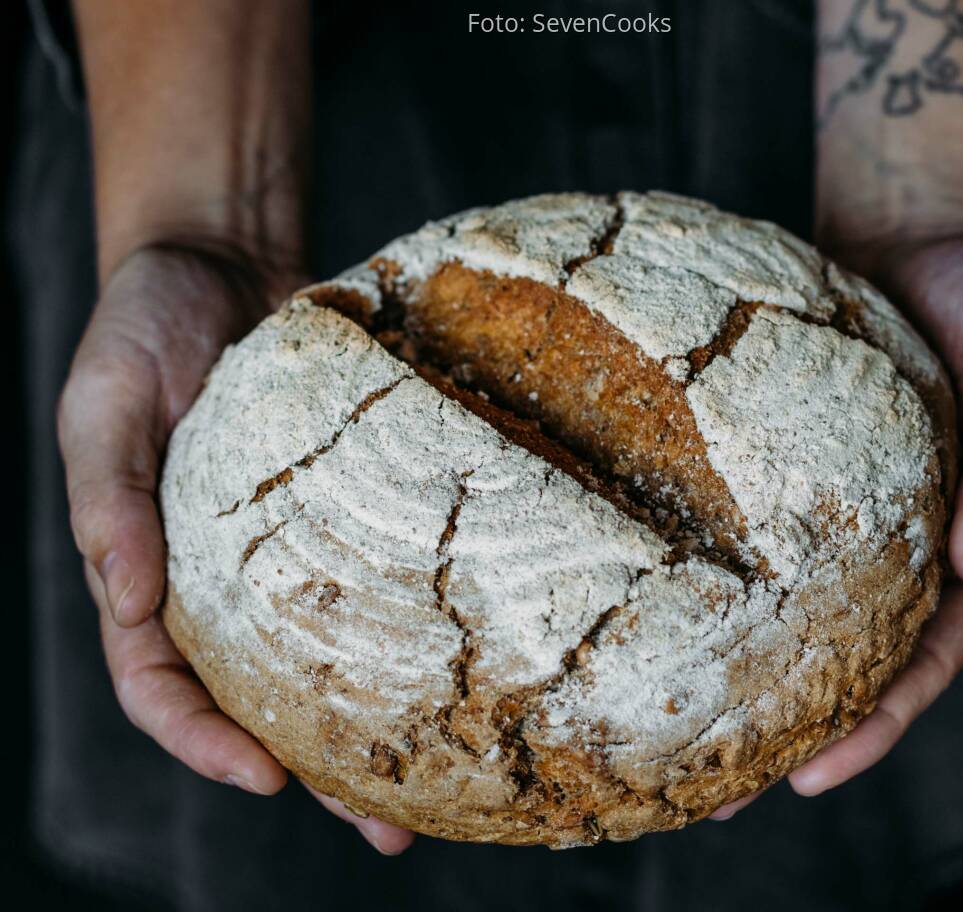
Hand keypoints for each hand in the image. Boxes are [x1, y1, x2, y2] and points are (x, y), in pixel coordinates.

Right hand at [58, 243, 414, 854]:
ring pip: (331, 653)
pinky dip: (410, 625)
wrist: (222, 261)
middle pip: (260, 695)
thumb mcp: (101, 405)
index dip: (200, 741)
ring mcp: (289, 548)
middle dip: (314, 769)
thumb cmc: (142, 328)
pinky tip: (463, 661)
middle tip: (386, 826)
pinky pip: (379, 576)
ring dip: (378, 722)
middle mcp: (222, 576)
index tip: (260, 778)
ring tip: (445, 784)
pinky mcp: (348, 507)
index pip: (159, 683)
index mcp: (148, 568)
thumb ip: (108, 500)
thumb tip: (130, 599)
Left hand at [711, 230, 962, 819]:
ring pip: (796, 614)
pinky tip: (672, 617)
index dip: (874, 724)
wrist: (927, 234)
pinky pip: (758, 539)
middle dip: (791, 731)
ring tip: (674, 736)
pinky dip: (725, 585)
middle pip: (850, 660)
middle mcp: (908, 546)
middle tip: (717, 794)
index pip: (925, 658)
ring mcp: (849, 514)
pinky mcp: (794, 471)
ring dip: (747, 677)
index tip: (808, 777)